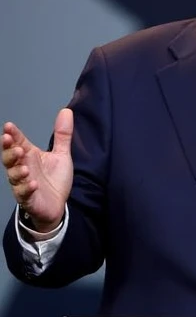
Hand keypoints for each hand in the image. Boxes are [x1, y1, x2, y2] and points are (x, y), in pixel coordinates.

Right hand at [2, 108, 73, 232]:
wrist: (58, 205)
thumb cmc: (55, 179)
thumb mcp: (61, 154)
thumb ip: (63, 135)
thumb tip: (66, 111)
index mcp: (29, 156)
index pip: (18, 142)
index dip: (13, 135)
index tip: (9, 126)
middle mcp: (23, 168)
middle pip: (10, 158)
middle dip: (9, 151)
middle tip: (13, 144)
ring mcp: (23, 184)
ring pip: (14, 176)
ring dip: (17, 171)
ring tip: (24, 167)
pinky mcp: (29, 198)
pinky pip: (24, 194)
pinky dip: (27, 188)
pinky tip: (32, 183)